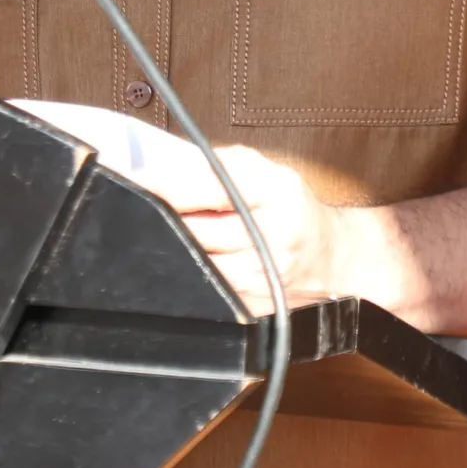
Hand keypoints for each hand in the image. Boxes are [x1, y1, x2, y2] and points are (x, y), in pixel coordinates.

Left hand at [152, 145, 387, 318]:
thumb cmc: (291, 206)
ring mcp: (261, 276)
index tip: (134, 179)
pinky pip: (205, 288)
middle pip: (196, 230)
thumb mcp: (266, 172)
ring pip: (196, 263)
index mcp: (274, 191)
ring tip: (155, 235)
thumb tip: (165, 163)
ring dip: (171, 250)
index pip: (208, 187)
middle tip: (134, 206)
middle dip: (163, 219)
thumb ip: (219, 164)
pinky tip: (180, 262)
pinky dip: (187, 274)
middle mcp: (270, 236)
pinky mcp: (252, 304)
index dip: (167, 184)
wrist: (333, 257)